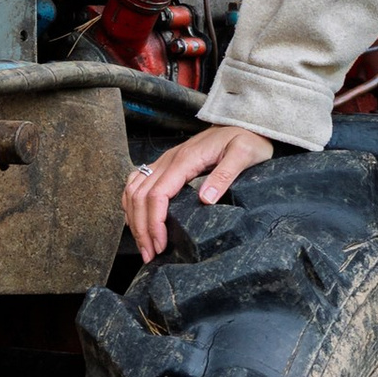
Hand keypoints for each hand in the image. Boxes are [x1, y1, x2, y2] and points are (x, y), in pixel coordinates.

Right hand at [123, 122, 273, 261]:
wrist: (244, 122)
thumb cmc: (245, 138)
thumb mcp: (243, 154)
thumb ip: (224, 175)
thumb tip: (205, 199)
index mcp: (185, 159)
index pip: (157, 194)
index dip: (154, 222)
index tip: (160, 244)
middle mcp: (169, 159)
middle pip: (140, 196)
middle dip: (141, 228)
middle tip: (149, 254)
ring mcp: (165, 161)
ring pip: (133, 189)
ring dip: (133, 218)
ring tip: (142, 243)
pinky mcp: (166, 164)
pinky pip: (137, 181)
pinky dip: (131, 202)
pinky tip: (136, 218)